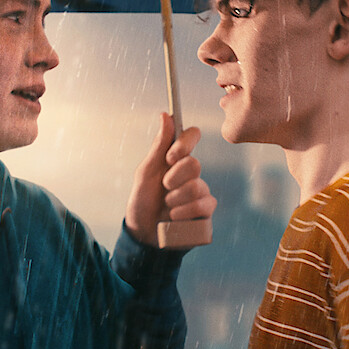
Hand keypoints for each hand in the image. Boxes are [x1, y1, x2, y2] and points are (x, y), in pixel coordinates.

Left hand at [125, 112, 216, 246]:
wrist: (143, 233)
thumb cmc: (143, 200)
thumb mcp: (146, 173)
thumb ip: (158, 146)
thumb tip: (165, 115)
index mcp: (176, 159)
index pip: (191, 136)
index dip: (185, 142)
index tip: (171, 156)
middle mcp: (192, 173)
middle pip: (194, 163)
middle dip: (173, 178)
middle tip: (164, 188)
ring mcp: (201, 192)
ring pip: (197, 186)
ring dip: (175, 199)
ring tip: (167, 206)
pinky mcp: (206, 211)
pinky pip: (204, 204)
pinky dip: (185, 212)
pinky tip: (174, 217)